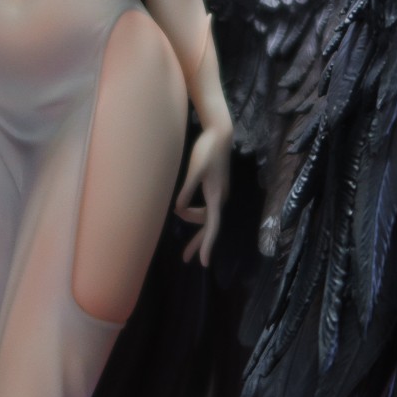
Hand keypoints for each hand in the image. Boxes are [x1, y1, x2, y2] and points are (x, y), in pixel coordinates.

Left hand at [174, 119, 232, 267]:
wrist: (220, 134)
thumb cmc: (207, 150)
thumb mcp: (195, 170)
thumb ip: (187, 190)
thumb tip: (178, 209)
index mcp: (216, 197)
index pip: (212, 227)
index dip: (206, 245)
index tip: (203, 262)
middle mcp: (220, 198)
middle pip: (209, 227)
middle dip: (198, 243)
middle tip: (186, 259)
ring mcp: (220, 193)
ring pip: (206, 216)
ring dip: (192, 221)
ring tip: (176, 215)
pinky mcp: (217, 187)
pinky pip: (206, 207)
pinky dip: (196, 212)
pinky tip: (185, 210)